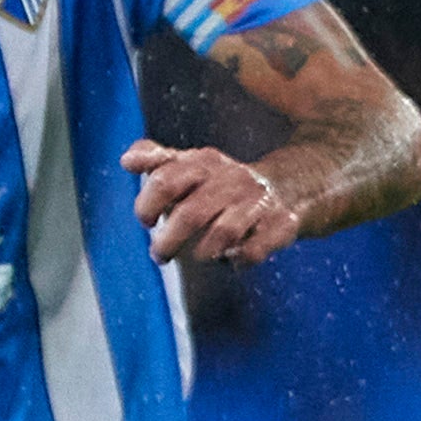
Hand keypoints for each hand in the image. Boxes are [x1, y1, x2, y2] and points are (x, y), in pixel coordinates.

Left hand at [127, 141, 300, 265]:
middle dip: (167, 241)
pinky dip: (238, 260)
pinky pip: (254, 250)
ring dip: (200, 252)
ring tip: (194, 257)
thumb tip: (127, 160)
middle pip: (190, 213)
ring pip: (222, 232)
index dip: (148, 205)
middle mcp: (230, 180)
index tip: (147, 221)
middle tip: (159, 254)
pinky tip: (231, 260)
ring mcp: (257, 203)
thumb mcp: (194, 163)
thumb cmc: (227, 182)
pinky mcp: (281, 225)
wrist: (293, 184)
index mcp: (204, 163)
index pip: (166, 180)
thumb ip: (157, 160)